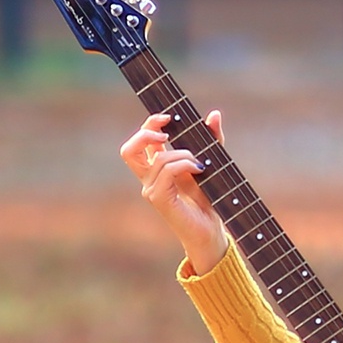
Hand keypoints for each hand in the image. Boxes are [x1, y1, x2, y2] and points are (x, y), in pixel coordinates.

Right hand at [120, 108, 231, 273]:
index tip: (169, 116)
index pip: (140, 142)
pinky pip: (167, 172)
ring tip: (201, 163)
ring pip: (159, 159)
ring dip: (183, 154)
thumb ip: (212, 139)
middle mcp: (149, 179)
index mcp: (156, 168)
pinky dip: (184, 164)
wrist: (212, 228)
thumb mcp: (212, 160)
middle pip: (129, 150)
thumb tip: (214, 114)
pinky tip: (199, 168)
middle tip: (168, 132)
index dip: (150, 124)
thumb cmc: (210, 198)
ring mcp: (151, 190)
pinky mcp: (159, 200)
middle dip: (146, 133)